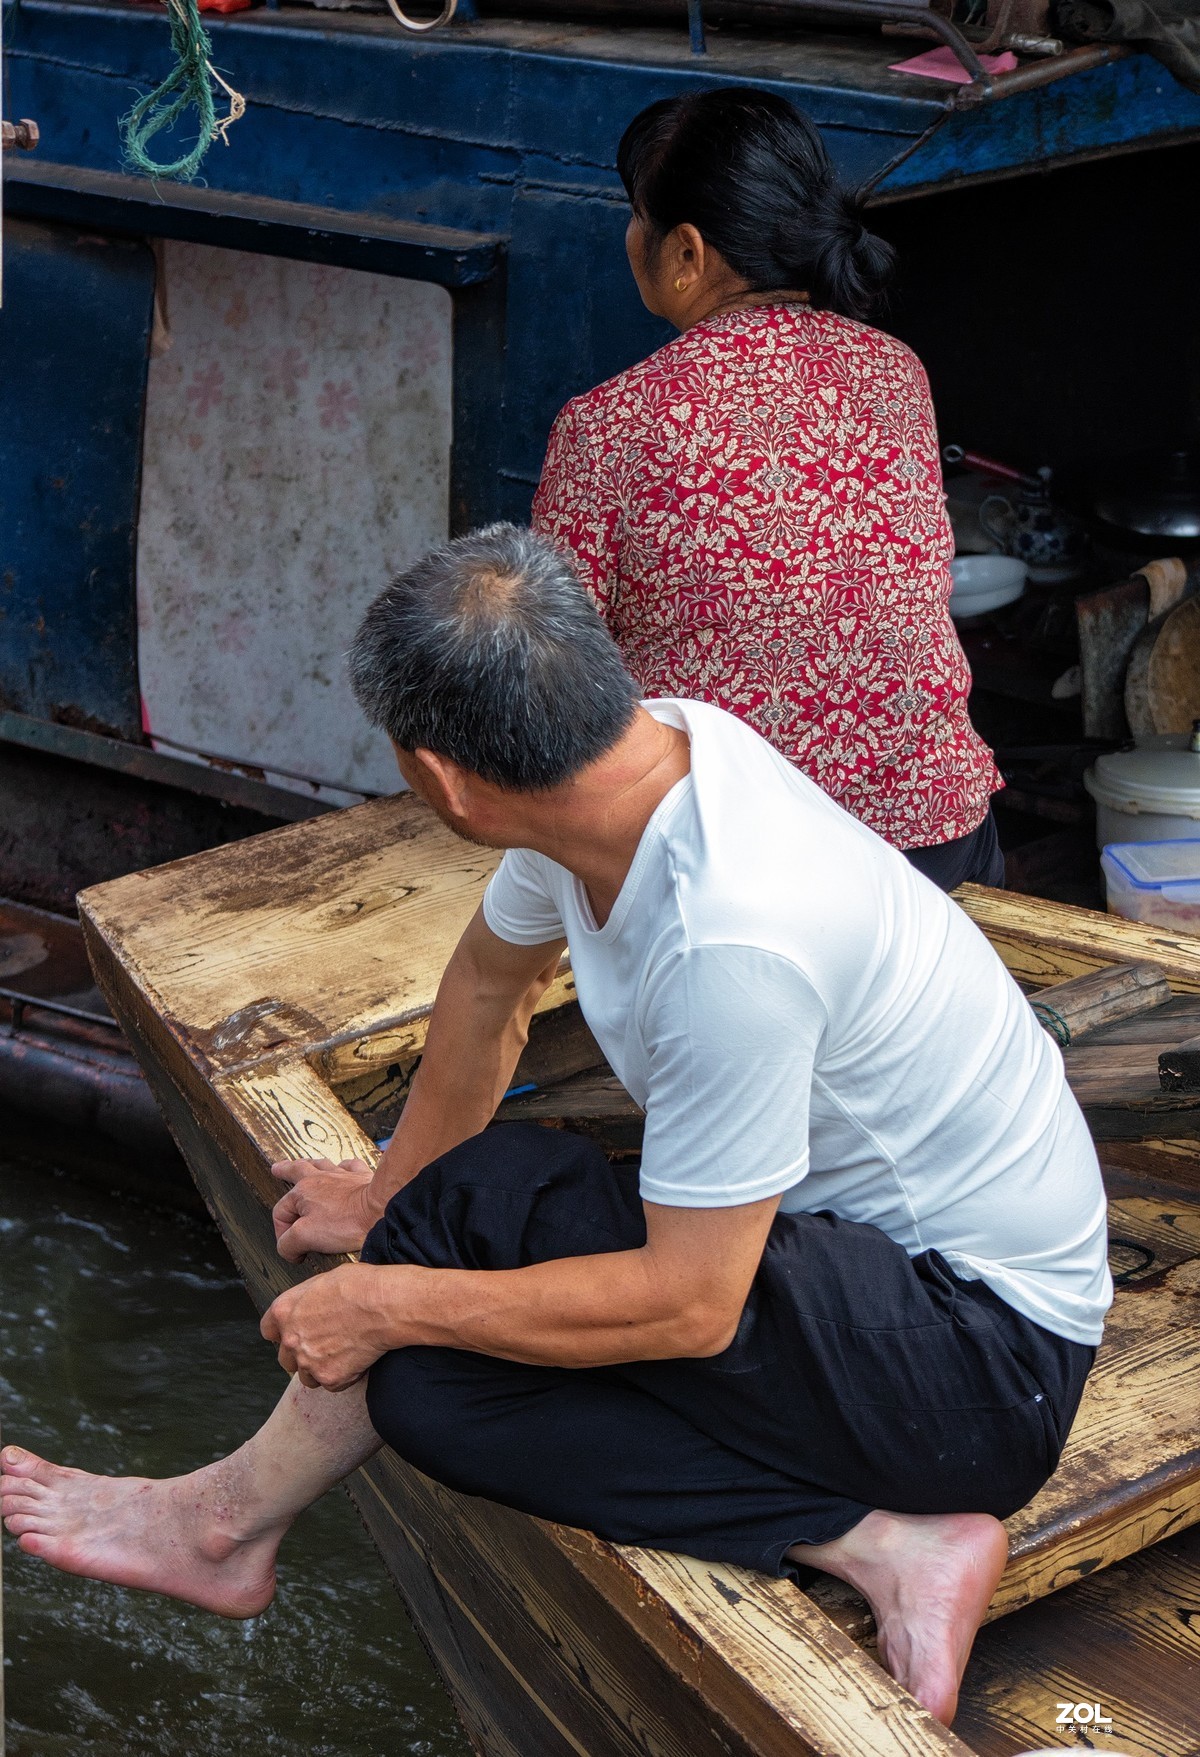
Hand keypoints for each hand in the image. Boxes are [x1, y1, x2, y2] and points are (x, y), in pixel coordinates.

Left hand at [260, 1263, 397, 1390]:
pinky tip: (356, 1359)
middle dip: (301, 1354)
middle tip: (324, 1345)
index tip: (295, 1333)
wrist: (383, 1305)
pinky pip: (331, 1384)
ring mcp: (309, 1362)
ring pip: (306, 1377)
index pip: (268, 1330)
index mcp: (284, 1311)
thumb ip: (305, 1300)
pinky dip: (343, 1376)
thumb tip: (309, 1306)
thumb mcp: (322, 1281)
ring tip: (342, 1354)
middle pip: (285, 1358)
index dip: (283, 1332)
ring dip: (320, 1369)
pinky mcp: (330, 1378)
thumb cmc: (359, 1286)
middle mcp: (291, 1339)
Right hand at [271, 1157, 384, 1261]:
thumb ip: (288, 1243)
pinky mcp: (362, 1177)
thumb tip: (286, 1248)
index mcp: (303, 1191)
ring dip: (310, 1164)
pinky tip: (344, 1168)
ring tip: (304, 1163)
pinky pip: (350, 1166)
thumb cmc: (347, 1222)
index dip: (283, 1234)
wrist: (381, 1209)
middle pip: (296, 1171)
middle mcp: (320, 1179)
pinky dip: (345, 1167)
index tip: (294, 1252)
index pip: (281, 1212)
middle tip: (277, 1169)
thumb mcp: (306, 1237)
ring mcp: (342, 1176)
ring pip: (321, 1165)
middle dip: (285, 1171)